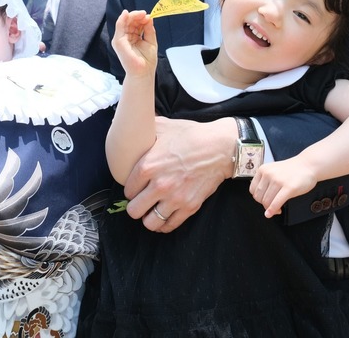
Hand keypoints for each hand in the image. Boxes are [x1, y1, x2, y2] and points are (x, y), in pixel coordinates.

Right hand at [111, 10, 157, 78]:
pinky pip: (119, 27)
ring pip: (124, 22)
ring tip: (141, 14)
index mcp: (133, 37)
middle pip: (129, 21)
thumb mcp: (150, 41)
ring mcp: (121, 39)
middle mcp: (125, 37)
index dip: (141, 18)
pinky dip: (122, 19)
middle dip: (137, 16)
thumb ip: (149, 29)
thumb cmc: (147, 60)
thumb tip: (149, 17)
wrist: (144, 73)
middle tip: (145, 14)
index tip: (148, 16)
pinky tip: (127, 14)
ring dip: (132, 16)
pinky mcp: (118, 42)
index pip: (135, 24)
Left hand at [122, 116, 233, 231]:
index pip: (127, 190)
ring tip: (151, 210)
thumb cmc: (191, 135)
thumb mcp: (164, 126)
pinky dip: (164, 224)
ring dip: (148, 217)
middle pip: (134, 210)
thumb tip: (132, 123)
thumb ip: (145, 128)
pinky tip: (164, 216)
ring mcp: (175, 198)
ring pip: (150, 223)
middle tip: (141, 201)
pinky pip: (169, 225)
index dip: (130, 189)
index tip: (135, 187)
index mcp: (148, 166)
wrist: (220, 147)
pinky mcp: (190, 206)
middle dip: (135, 206)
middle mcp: (159, 185)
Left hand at [249, 158, 317, 217]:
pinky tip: (276, 212)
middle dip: (264, 205)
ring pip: (267, 201)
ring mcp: (278, 180)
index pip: (253, 190)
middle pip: (259, 197)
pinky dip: (273, 210)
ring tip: (278, 209)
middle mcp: (268, 174)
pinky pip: (277, 202)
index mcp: (263, 170)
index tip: (264, 201)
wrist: (308, 165)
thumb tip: (261, 199)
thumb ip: (265, 181)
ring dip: (271, 209)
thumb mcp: (273, 170)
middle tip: (272, 206)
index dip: (258, 198)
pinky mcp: (289, 188)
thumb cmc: (292, 170)